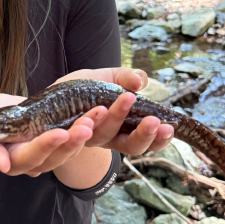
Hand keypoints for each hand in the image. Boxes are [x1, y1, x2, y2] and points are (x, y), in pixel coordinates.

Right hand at [0, 93, 96, 176]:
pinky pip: (77, 139)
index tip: (59, 133)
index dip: (46, 146)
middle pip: (57, 157)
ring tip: (97, 113)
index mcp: (14, 162)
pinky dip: (90, 126)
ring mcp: (49, 156)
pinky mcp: (60, 145)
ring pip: (71, 150)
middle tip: (86, 124)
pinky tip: (99, 112)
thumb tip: (2, 165)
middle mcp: (34, 164)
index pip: (32, 156)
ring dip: (86, 133)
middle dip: (73, 140)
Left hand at [51, 67, 173, 155]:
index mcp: (125, 130)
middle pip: (130, 146)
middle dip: (144, 135)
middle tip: (153, 121)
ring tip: (126, 99)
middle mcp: (108, 138)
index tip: (169, 127)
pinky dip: (88, 120)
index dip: (159, 139)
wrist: (55, 91)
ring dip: (116, 118)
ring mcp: (87, 137)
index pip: (148, 142)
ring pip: (103, 135)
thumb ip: (128, 77)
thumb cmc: (89, 87)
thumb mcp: (112, 77)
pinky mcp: (67, 133)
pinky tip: (97, 108)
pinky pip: (77, 131)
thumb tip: (139, 81)